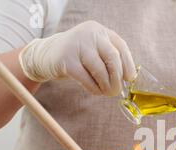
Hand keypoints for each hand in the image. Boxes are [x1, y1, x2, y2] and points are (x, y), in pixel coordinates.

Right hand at [19, 21, 135, 95]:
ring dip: (106, 85)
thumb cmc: (77, 57)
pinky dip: (93, 88)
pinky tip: (96, 92)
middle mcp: (89, 34)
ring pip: (100, 69)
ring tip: (107, 93)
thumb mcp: (94, 51)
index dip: (128, 64)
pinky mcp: (66, 59)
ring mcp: (77, 45)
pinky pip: (85, 78)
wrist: (46, 55)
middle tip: (117, 90)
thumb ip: (110, 60)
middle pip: (112, 56)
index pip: (120, 46)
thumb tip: (129, 78)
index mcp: (100, 31)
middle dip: (117, 77)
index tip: (129, 78)